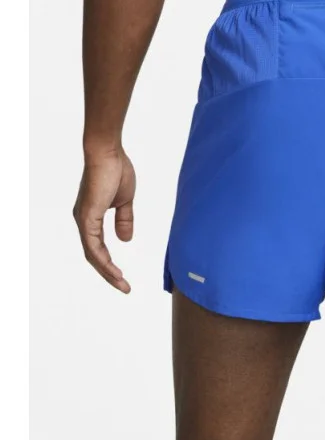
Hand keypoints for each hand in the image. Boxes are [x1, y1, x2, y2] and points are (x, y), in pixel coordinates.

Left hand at [73, 146, 135, 292]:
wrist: (108, 153)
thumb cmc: (116, 170)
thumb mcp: (125, 201)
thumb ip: (124, 220)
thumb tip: (125, 239)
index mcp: (92, 217)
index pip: (99, 248)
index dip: (110, 264)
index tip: (123, 277)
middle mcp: (84, 221)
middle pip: (94, 256)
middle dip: (109, 274)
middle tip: (124, 287)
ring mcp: (84, 220)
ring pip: (93, 254)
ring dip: (107, 271)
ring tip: (121, 284)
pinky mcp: (87, 216)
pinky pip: (93, 245)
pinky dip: (103, 260)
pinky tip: (113, 270)